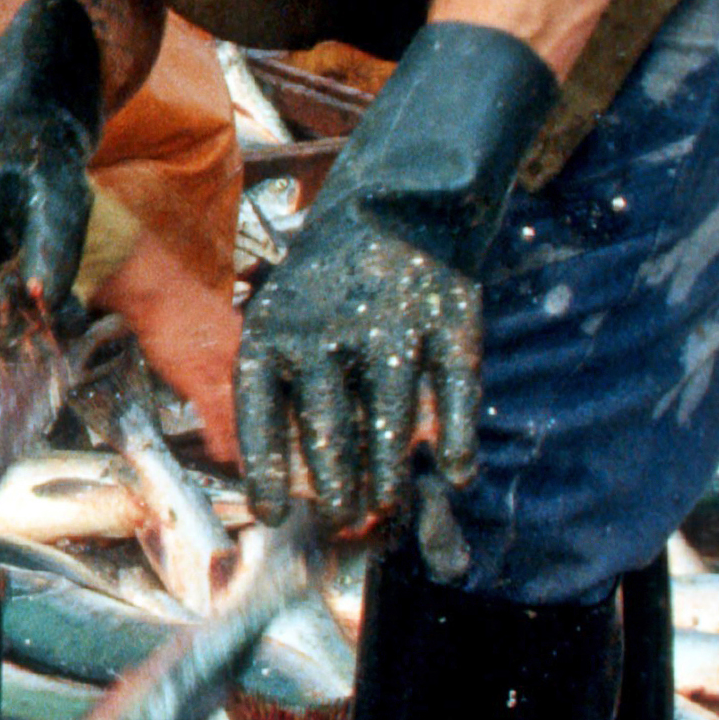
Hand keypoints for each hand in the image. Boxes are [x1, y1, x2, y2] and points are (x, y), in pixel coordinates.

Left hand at [233, 22, 557, 537]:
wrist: (398, 198)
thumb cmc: (329, 282)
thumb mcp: (284, 316)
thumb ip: (280, 385)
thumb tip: (276, 473)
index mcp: (273, 330)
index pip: (261, 415)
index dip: (266, 471)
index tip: (274, 517)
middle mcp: (326, 330)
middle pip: (330, 431)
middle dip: (336, 489)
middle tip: (342, 521)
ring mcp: (389, 323)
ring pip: (390, 421)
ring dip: (388, 475)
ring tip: (384, 505)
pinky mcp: (448, 317)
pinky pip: (453, 391)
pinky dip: (458, 437)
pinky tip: (456, 470)